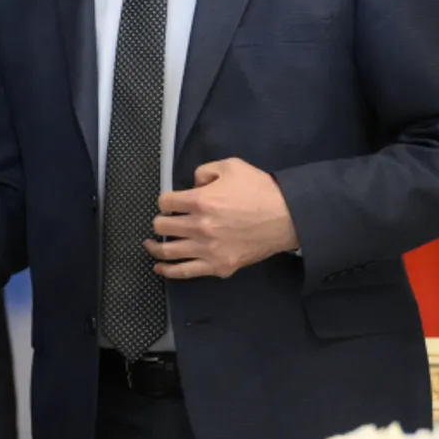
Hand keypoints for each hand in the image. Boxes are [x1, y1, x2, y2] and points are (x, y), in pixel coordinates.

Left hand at [147, 158, 297, 279]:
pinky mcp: (219, 266)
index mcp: (200, 201)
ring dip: (155, 247)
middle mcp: (200, 227)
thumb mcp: (231, 166)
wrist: (287, 217)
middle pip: (162, 226)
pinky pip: (185, 272)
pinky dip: (167, 271)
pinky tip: (159, 267)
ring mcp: (208, 250)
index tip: (171, 203)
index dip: (166, 200)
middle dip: (160, 221)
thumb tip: (193, 184)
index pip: (165, 202)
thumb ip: (205, 171)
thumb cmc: (260, 190)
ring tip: (150, 244)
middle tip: (165, 221)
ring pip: (168, 251)